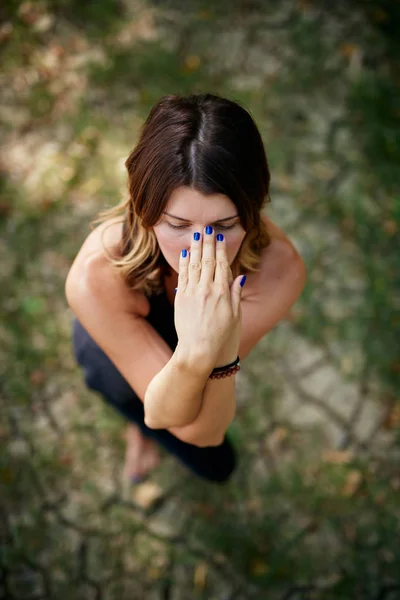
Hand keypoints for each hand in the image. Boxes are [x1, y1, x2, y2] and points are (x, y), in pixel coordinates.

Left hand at [174, 226, 244, 371]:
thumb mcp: (235, 316)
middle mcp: (206, 290)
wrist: (199, 351)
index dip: (220, 249)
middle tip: (207, 228)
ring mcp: (192, 293)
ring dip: (195, 248)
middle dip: (207, 242)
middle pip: (206, 260)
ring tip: (196, 235)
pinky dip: (184, 263)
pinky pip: (183, 276)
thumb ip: (235, 294)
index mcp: (222, 293)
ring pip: (193, 265)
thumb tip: (238, 277)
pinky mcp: (181, 299)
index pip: (221, 265)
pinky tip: (185, 253)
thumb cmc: (221, 337)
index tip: (219, 237)